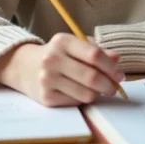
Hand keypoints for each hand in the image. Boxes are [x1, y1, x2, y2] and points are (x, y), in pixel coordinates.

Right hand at [0, 33, 124, 106]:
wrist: (25, 67)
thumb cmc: (57, 54)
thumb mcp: (74, 45)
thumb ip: (96, 50)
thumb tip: (116, 59)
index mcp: (62, 41)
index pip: (94, 55)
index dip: (111, 67)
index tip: (119, 74)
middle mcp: (52, 59)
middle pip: (91, 76)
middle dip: (108, 84)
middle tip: (114, 86)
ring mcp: (47, 79)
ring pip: (86, 93)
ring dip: (97, 93)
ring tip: (98, 89)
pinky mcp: (46, 97)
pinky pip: (76, 102)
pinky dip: (83, 99)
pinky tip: (81, 92)